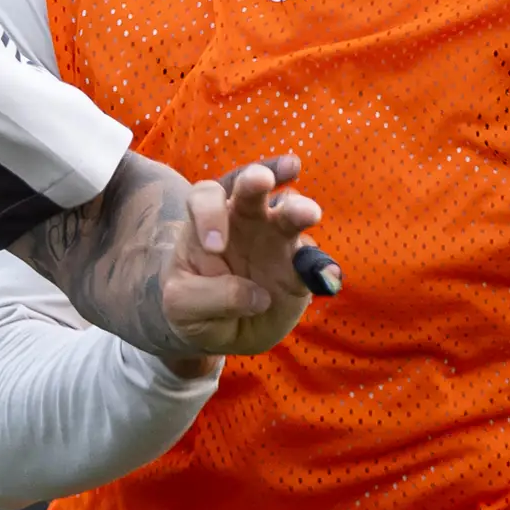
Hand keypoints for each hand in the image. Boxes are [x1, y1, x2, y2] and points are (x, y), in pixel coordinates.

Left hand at [161, 156, 338, 360]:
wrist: (222, 331)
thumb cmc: (194, 305)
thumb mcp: (183, 305)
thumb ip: (209, 295)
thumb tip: (256, 296)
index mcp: (209, 219)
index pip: (206, 196)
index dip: (210, 213)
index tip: (214, 247)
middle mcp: (246, 219)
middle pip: (252, 187)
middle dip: (258, 178)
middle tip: (262, 180)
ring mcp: (277, 239)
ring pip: (291, 213)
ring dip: (299, 210)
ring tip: (308, 214)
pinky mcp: (300, 268)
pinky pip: (314, 263)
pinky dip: (321, 268)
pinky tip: (327, 277)